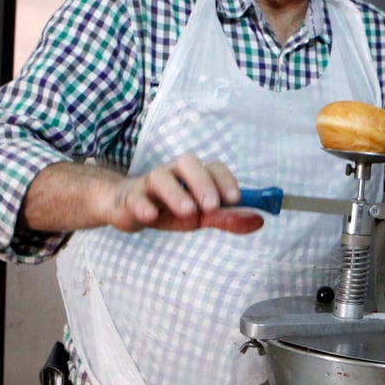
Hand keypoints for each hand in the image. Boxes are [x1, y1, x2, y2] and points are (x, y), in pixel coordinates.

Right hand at [21, 155, 263, 235]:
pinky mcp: (127, 200)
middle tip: (213, 206)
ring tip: (188, 212)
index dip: (225, 180)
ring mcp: (148, 184)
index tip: (236, 199)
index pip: (213, 167)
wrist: (124, 208)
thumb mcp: (200, 216)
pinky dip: (142, 206)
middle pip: (188, 164)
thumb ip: (227, 218)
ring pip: (160, 178)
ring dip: (175, 194)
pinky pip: (133, 199)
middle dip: (202, 183)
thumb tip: (259, 220)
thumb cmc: (168, 208)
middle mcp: (172, 173)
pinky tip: (150, 216)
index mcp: (193, 175)